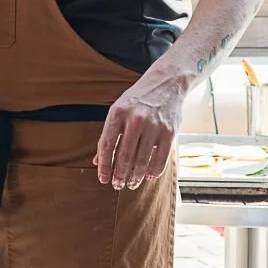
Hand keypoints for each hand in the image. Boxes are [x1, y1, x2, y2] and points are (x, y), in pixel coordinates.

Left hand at [94, 71, 189, 190]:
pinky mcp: (170, 132)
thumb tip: (98, 160)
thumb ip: (109, 134)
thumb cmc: (138, 99)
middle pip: (124, 157)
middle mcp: (135, 119)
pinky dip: (153, 171)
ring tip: (132, 183)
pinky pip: (160, 159)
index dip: (104, 166)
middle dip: (120, 175)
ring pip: (141, 161)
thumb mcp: (119, 110)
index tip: (103, 179)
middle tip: (118, 185)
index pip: (107, 145)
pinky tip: (148, 175)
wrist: (167, 82)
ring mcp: (154, 125)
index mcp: (118, 113)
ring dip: (135, 176)